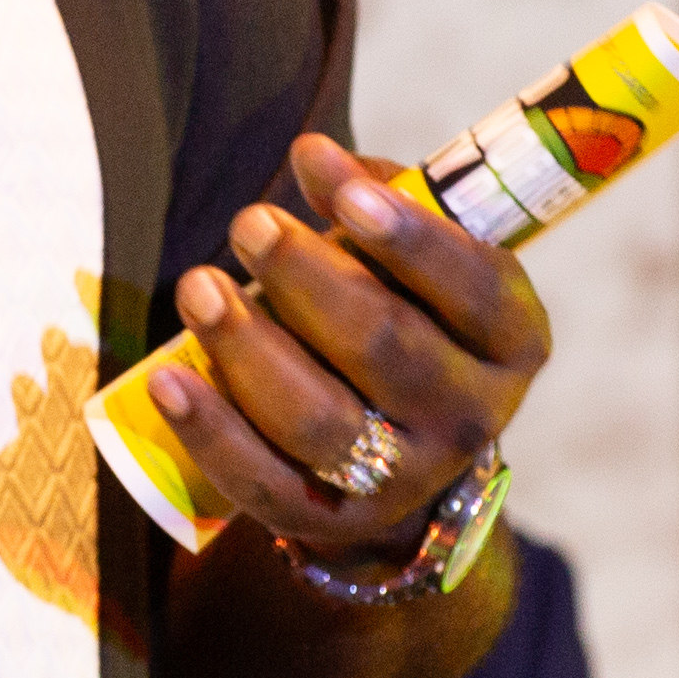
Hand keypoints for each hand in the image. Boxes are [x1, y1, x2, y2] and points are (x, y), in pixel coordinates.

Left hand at [148, 130, 550, 567]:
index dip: (410, 238)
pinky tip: (168, 379)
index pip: (473, 287)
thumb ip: (371, 197)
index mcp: (510, 339)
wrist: (402, 452)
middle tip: (249, 223)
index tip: (344, 190)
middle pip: (386, 348)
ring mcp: (403, 479)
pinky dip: (212, 432)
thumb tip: (314, 157)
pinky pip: (264, 482)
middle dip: (309, 279)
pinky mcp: (331, 520)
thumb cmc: (403, 313)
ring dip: (249, 350)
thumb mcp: (412, 255)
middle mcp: (470, 417)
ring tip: (197, 287)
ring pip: (321, 420)